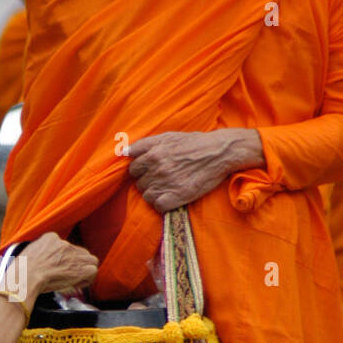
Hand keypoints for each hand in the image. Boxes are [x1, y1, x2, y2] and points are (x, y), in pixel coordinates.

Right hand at [17, 232, 98, 299]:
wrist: (25, 277)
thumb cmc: (21, 271)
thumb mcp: (28, 254)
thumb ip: (39, 253)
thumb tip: (42, 262)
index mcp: (50, 238)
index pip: (66, 247)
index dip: (66, 259)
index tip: (60, 268)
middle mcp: (64, 244)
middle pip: (81, 253)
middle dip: (78, 264)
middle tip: (70, 275)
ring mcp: (73, 256)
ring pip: (90, 260)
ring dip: (85, 270)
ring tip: (75, 281)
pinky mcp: (79, 268)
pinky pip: (92, 271)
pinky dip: (88, 279)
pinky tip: (78, 284)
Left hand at [128, 129, 263, 212]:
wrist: (219, 152)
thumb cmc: (193, 143)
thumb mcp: (167, 137)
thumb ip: (143, 145)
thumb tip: (122, 152)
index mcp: (153, 154)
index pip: (133, 168)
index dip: (141, 170)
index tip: (152, 170)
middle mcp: (157, 169)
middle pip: (139, 183)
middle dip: (148, 181)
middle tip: (163, 178)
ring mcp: (167, 184)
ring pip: (147, 196)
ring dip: (155, 193)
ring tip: (168, 186)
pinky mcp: (177, 197)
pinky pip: (158, 206)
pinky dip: (162, 203)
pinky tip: (172, 196)